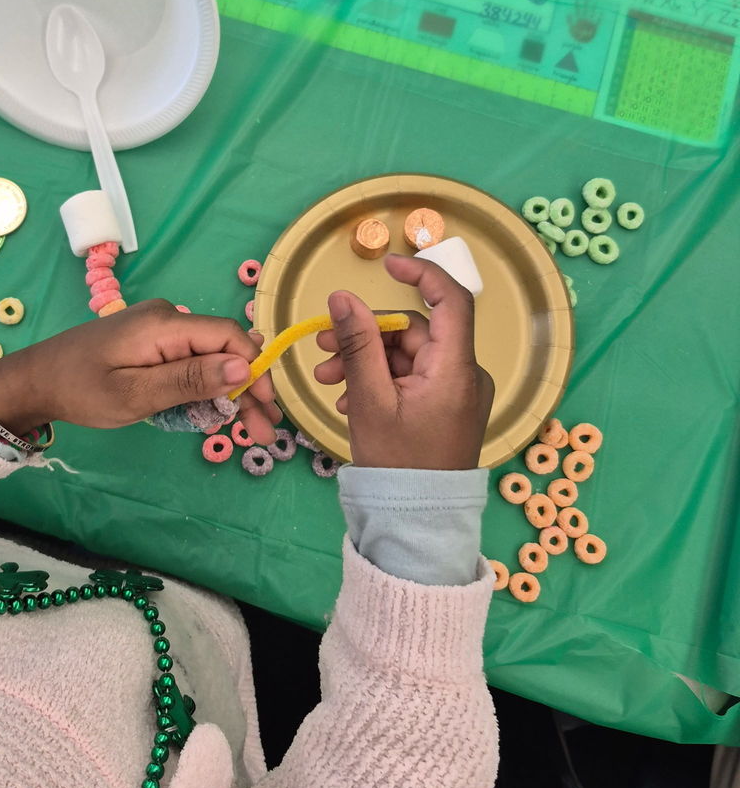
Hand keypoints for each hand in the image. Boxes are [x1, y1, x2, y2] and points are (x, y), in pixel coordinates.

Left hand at [0, 299, 279, 443]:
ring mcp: (159, 330)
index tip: (265, 405)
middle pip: (223, 349)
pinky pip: (190, 361)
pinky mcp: (152, 344)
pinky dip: (205, 387)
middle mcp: (168, 318)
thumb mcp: (136, 393)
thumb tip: (243, 366)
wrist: (35, 381)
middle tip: (265, 430)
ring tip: (251, 430)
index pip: (228, 336)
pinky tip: (217, 413)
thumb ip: (189, 379)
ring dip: (230, 392)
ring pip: (210, 358)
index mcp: (165, 324)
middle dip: (247, 388)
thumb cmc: (81, 389)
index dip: (253, 368)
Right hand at [313, 255, 493, 469]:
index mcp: (455, 369)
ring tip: (327, 382)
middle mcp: (465, 375)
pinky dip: (381, 380)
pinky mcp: (447, 407)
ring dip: (365, 361)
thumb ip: (356, 344)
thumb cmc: (396, 462)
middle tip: (322, 353)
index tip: (385, 265)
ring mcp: (457, 392)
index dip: (420, 274)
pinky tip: (348, 398)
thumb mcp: (368, 400)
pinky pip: (412, 377)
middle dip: (365, 336)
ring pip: (407, 355)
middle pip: (414, 331)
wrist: (417, 522)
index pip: (451, 300)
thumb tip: (342, 297)